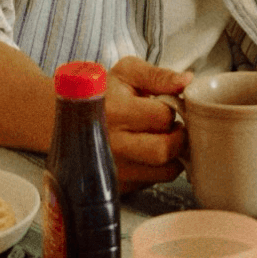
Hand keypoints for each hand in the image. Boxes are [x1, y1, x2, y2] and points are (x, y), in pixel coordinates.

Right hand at [104, 56, 191, 188]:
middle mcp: (112, 144)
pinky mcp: (116, 185)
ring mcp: (112, 169)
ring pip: (164, 171)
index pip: (162, 116)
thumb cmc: (104, 93)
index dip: (174, 110)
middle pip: (164, 150)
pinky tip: (149, 151)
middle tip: (174, 127)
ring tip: (162, 138)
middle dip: (179, 137)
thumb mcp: (128, 73)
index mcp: (116, 111)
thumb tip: (187, 80)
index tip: (170, 106)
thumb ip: (158, 76)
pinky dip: (158, 168)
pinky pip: (152, 181)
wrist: (69, 120)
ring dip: (173, 155)